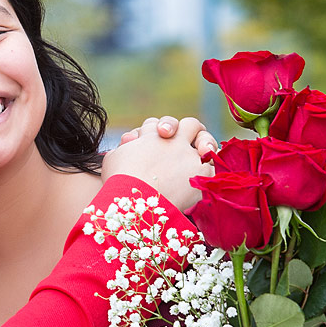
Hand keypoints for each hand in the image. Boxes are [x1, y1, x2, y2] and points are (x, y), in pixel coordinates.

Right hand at [102, 116, 216, 210]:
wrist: (134, 202)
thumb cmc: (118, 183)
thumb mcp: (112, 159)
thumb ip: (122, 149)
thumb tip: (129, 144)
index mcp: (151, 136)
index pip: (156, 125)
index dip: (153, 132)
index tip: (152, 144)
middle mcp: (173, 141)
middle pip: (188, 124)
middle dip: (189, 130)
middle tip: (190, 145)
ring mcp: (189, 155)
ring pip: (206, 141)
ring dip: (206, 146)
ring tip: (203, 155)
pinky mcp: (201, 173)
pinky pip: (213, 167)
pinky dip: (210, 172)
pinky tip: (205, 179)